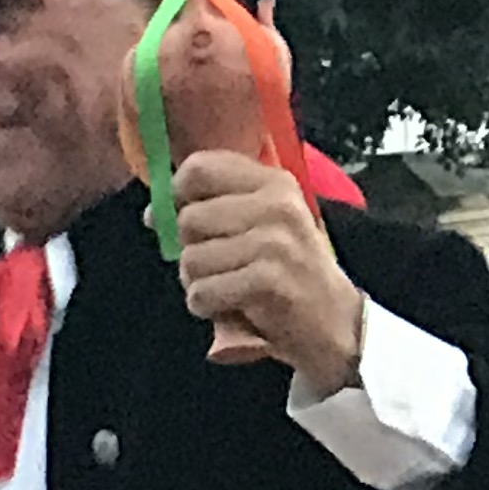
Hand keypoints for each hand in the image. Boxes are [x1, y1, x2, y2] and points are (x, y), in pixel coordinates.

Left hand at [173, 152, 362, 391]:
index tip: (172, 216)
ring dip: (198, 282)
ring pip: (190, 259)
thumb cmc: (288, 271)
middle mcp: (276, 205)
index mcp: (274, 183)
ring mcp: (274, 242)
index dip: (174, 193)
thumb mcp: (264, 224)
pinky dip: (207, 307)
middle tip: (219, 267)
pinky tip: (234, 307)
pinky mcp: (267, 280)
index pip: (200, 167)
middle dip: (191, 250)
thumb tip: (153, 212)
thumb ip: (216, 207)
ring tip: (230, 287)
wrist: (335, 321)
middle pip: (188, 219)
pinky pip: (201, 293)